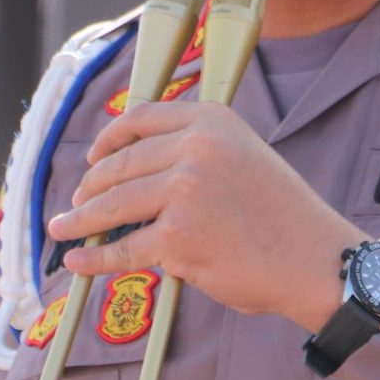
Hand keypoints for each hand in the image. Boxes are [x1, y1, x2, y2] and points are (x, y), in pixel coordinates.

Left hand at [47, 101, 355, 330]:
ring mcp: (184, 192)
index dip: (108, 140)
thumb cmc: (282, 217)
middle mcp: (196, 148)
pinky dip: (95, 258)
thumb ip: (198, 151)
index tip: (93, 157)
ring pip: (113, 206)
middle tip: (76, 203)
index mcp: (212, 121)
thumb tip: (138, 168)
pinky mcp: (178, 237)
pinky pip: (123, 249)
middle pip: (119, 165)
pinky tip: (79, 260)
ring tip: (63, 229)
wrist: (316, 259)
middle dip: (90, 187)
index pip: (140, 119)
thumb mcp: (245, 156)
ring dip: (80, 220)